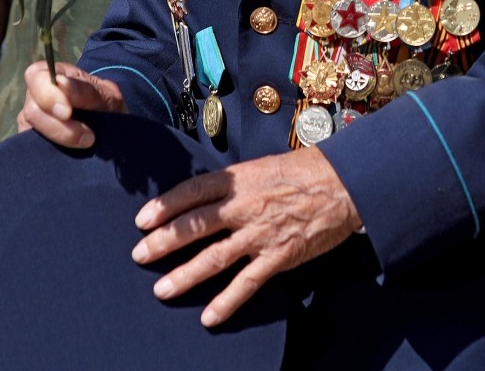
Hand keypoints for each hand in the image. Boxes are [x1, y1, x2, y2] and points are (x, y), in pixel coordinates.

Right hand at [16, 60, 124, 148]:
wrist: (112, 128)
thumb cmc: (107, 105)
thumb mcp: (106, 95)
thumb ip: (85, 90)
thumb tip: (62, 83)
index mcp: (55, 76)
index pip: (36, 76)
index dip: (48, 95)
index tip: (67, 113)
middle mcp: (37, 97)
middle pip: (32, 110)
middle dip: (58, 126)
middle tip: (88, 136)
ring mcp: (33, 121)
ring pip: (29, 131)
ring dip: (59, 139)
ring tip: (86, 142)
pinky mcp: (32, 141)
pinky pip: (31, 148)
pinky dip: (51, 152)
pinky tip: (69, 153)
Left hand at [131, 148, 361, 327]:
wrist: (344, 183)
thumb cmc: (302, 172)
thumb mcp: (261, 167)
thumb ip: (232, 185)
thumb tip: (203, 199)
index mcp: (239, 180)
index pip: (192, 192)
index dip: (165, 206)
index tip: (142, 220)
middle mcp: (245, 206)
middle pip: (195, 226)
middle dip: (164, 242)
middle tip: (140, 256)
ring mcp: (261, 233)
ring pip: (215, 257)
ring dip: (186, 275)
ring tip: (162, 290)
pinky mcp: (279, 256)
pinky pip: (248, 282)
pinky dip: (228, 301)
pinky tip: (209, 316)